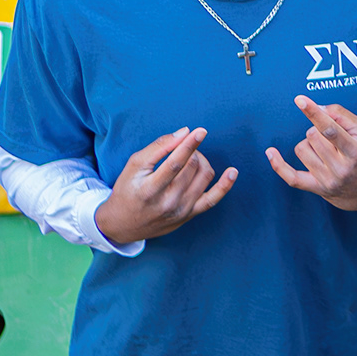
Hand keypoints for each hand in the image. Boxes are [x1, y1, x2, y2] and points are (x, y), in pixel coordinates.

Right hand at [95, 127, 236, 243]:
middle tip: (183, 146)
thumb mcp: (134, 165)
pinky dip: (225, 185)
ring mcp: (181, 211)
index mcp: (150, 190)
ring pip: (204, 176)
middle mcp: (168, 203)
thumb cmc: (128, 190)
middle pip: (191, 167)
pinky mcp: (190, 215)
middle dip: (191, 150)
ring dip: (201, 160)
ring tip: (191, 157)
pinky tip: (233, 172)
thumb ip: (158, 147)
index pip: (174, 164)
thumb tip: (184, 132)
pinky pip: (213, 199)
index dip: (189, 145)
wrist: (124, 224)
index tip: (200, 131)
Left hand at [266, 95, 356, 212]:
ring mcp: (329, 182)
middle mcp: (342, 169)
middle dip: (318, 129)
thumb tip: (318, 108)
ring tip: (325, 148)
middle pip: (313, 136)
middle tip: (332, 135)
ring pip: (302, 150)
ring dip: (310, 143)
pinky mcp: (318, 189)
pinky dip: (278, 165)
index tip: (300, 100)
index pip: (330, 130)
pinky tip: (271, 152)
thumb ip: (343, 117)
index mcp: (356, 152)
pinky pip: (292, 177)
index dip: (314, 113)